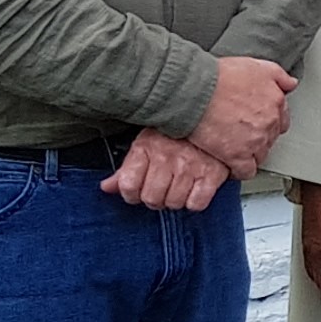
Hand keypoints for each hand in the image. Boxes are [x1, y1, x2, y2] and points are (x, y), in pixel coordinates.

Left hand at [103, 128, 230, 212]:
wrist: (214, 118)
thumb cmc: (177, 134)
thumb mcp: (146, 143)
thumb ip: (126, 169)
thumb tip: (106, 187)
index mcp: (147, 147)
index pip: (128, 185)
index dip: (131, 194)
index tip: (138, 191)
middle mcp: (167, 157)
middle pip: (151, 198)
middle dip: (154, 199)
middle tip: (161, 190)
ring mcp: (191, 166)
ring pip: (174, 203)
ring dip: (175, 200)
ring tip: (178, 188)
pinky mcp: (212, 174)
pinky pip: (196, 204)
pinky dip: (195, 202)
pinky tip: (194, 189)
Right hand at [188, 54, 298, 174]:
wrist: (195, 90)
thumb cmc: (219, 76)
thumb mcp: (255, 66)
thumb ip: (278, 76)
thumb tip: (291, 84)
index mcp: (275, 102)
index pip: (282, 120)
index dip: (267, 122)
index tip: (255, 122)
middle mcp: (270, 122)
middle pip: (271, 138)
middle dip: (258, 137)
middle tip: (240, 133)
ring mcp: (255, 141)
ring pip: (260, 155)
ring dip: (250, 153)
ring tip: (233, 146)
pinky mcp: (237, 156)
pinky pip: (246, 171)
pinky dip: (240, 170)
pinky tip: (231, 164)